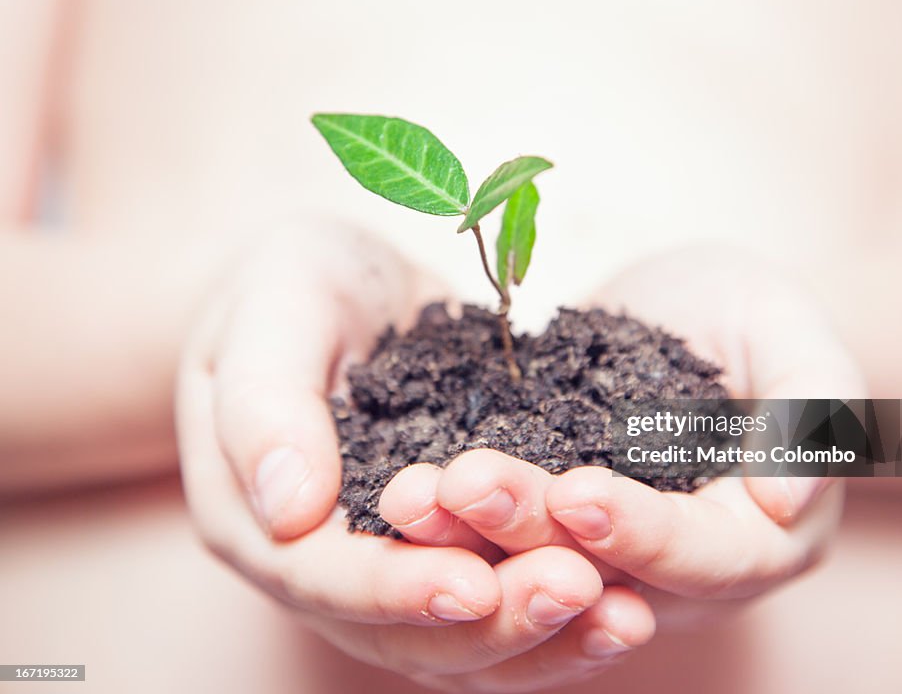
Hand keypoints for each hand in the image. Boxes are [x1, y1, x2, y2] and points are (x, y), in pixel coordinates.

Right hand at [175, 220, 652, 691]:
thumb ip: (266, 404)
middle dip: (493, 620)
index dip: (396, 588)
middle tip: (577, 590)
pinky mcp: (447, 546)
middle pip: (403, 631)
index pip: (322, 578)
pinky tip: (626, 601)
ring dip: (542, 635)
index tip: (474, 584)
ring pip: (460, 638)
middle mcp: (320, 564)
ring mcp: (387, 564)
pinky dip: (560, 614)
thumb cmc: (288, 286)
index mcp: (254, 518)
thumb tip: (289, 509)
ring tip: (625, 616)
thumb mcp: (272, 312)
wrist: (330, 288)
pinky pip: (500, 594)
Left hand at [381, 243, 866, 632]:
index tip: (576, 490)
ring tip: (413, 493)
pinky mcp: (558, 535)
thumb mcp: (789, 332)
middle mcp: (688, 571)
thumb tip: (790, 501)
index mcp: (764, 538)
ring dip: (477, 541)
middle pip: (611, 576)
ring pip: (545, 571)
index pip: (705, 557)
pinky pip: (508, 545)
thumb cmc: (749, 311)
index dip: (642, 532)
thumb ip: (812, 405)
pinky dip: (459, 528)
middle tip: (462, 487)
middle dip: (534, 536)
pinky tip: (406, 495)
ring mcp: (616, 560)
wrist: (679, 304)